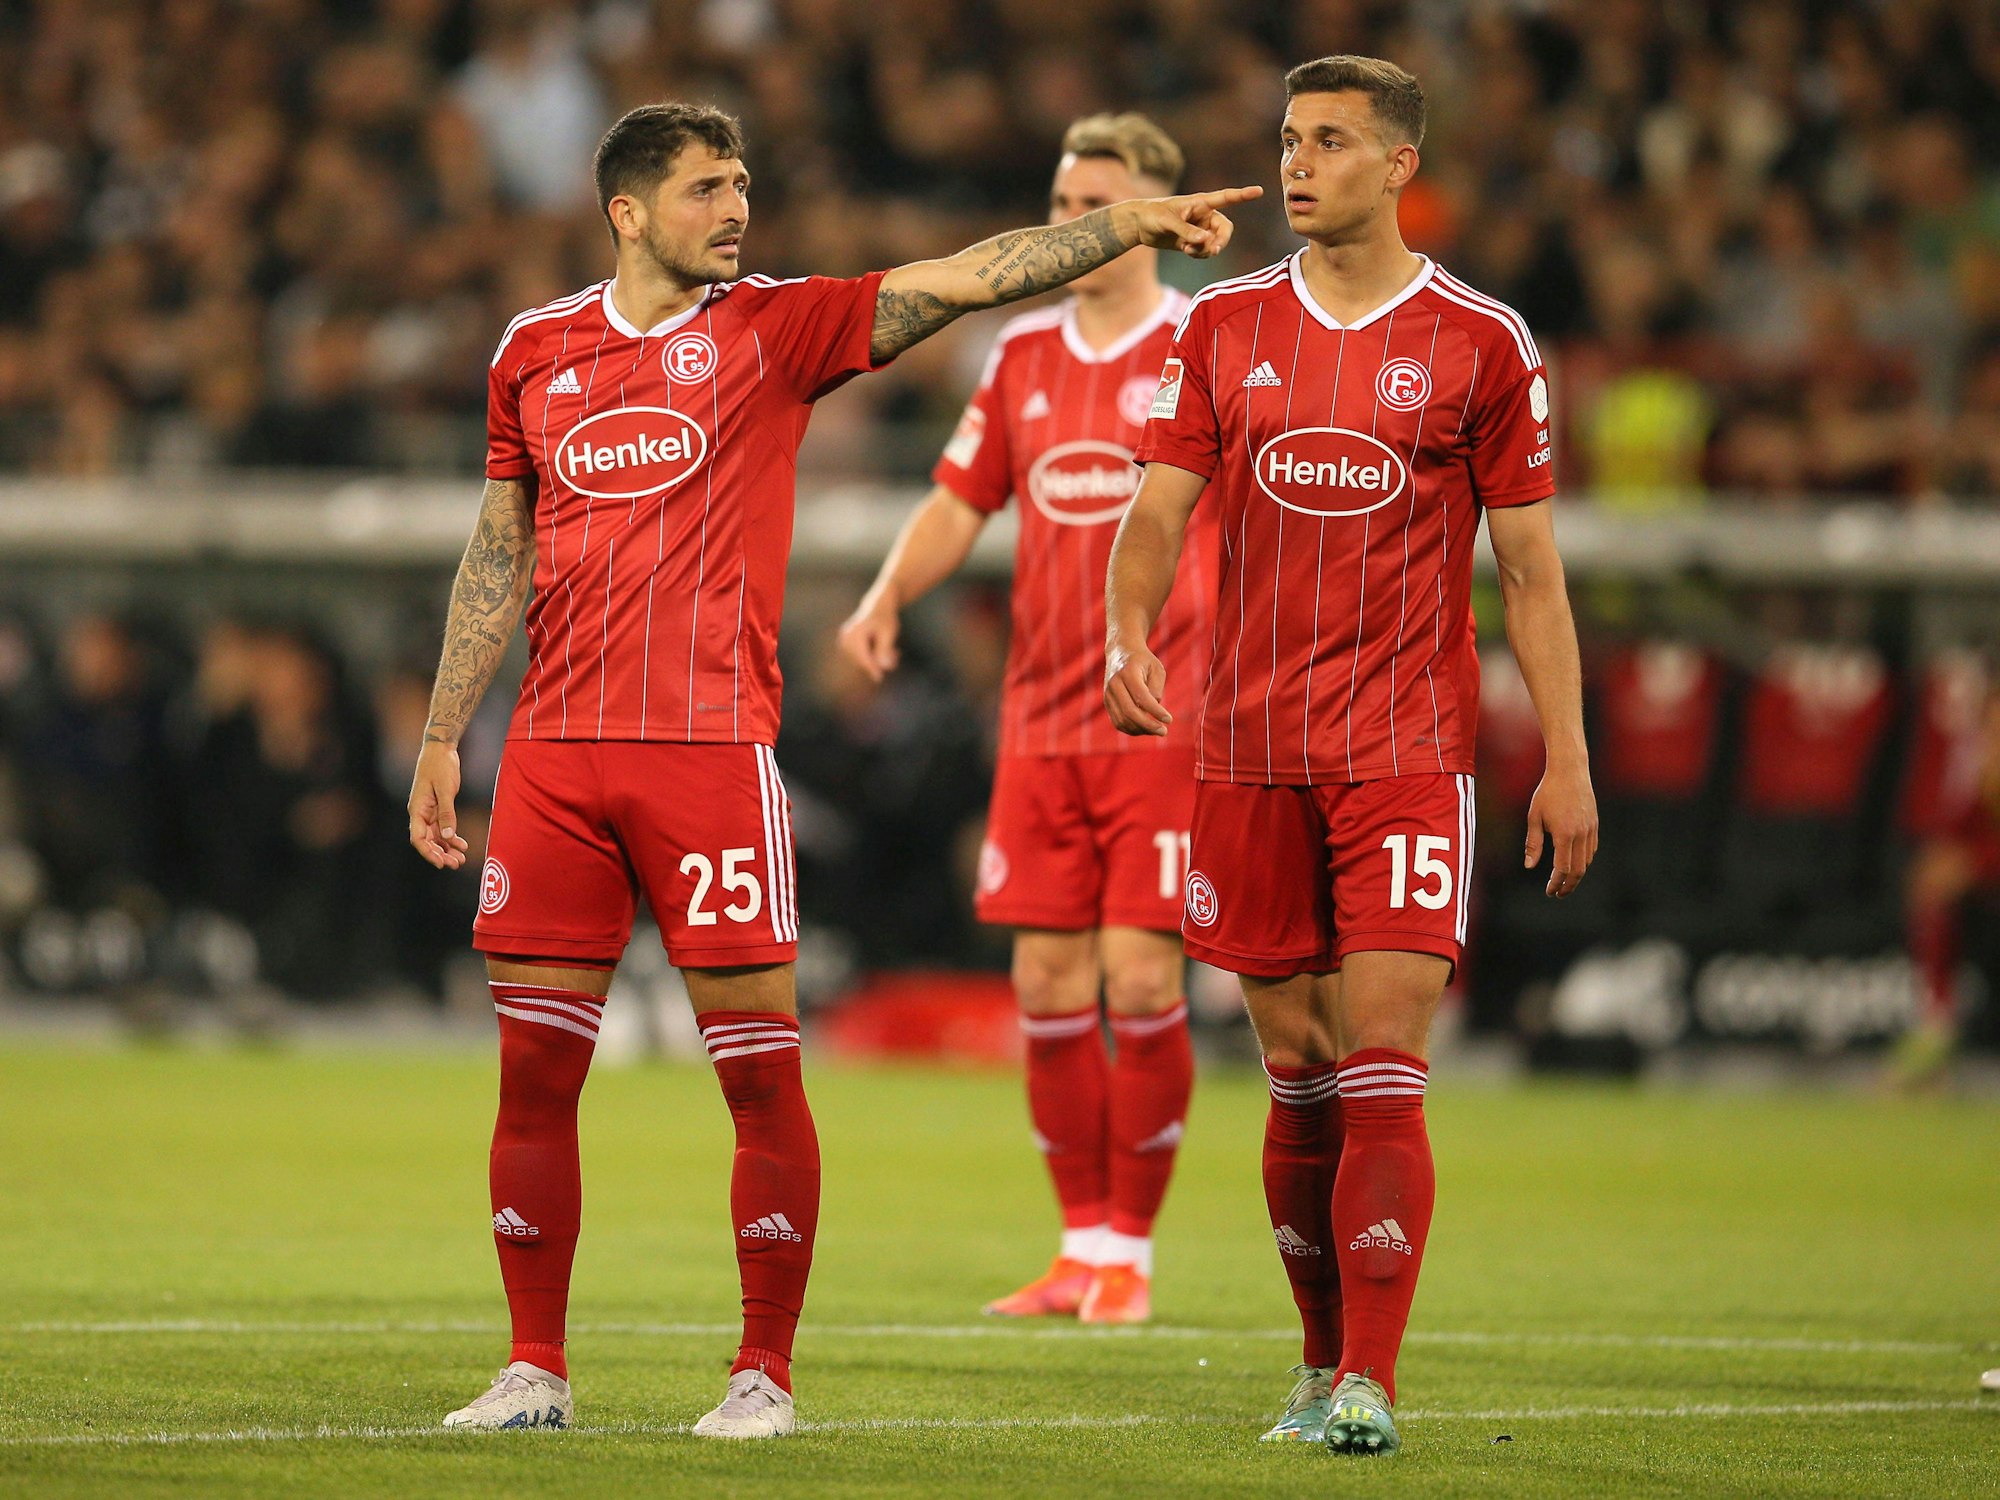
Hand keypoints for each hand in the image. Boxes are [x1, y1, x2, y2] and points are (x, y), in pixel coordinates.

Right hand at [409, 738, 469, 869]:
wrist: (440, 749)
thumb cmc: (440, 766)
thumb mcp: (445, 789)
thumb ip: (447, 813)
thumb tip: (447, 836)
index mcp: (417, 809)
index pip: (418, 838)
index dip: (428, 852)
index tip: (441, 863)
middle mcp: (420, 813)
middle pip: (427, 841)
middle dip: (440, 854)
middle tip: (456, 864)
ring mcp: (429, 811)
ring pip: (436, 836)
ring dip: (447, 848)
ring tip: (461, 859)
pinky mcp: (438, 807)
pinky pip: (443, 827)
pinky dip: (451, 837)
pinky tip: (462, 844)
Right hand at [837, 595, 900, 682]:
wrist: (878, 606)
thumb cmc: (885, 619)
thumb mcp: (889, 633)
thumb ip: (885, 650)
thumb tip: (884, 667)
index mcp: (856, 632)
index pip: (863, 656)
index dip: (872, 668)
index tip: (878, 678)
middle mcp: (846, 635)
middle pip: (862, 658)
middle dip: (878, 661)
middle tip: (896, 655)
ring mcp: (844, 639)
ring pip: (861, 658)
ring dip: (876, 658)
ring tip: (893, 650)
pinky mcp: (845, 643)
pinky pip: (860, 655)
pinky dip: (872, 655)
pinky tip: (883, 648)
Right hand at [1104, 636, 1170, 736]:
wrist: (1121, 652)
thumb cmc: (1144, 661)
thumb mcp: (1157, 668)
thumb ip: (1157, 688)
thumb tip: (1154, 710)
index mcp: (1128, 672)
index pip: (1141, 697)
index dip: (1155, 711)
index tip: (1169, 720)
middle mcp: (1114, 684)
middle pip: (1129, 712)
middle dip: (1148, 725)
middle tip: (1164, 731)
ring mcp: (1108, 695)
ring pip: (1122, 720)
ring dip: (1141, 730)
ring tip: (1156, 730)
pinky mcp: (1107, 703)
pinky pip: (1118, 722)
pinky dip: (1132, 729)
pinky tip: (1145, 729)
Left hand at [1123, 186, 1262, 259]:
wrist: (1140, 225)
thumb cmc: (1153, 215)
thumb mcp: (1168, 222)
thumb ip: (1187, 232)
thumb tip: (1205, 241)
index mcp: (1201, 203)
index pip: (1226, 198)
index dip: (1243, 195)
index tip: (1259, 191)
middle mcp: (1204, 215)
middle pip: (1225, 230)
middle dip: (1221, 241)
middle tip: (1212, 250)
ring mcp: (1200, 229)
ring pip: (1215, 243)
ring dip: (1206, 250)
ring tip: (1188, 249)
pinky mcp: (1194, 241)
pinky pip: (1205, 251)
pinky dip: (1199, 254)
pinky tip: (1186, 251)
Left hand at [1525, 760, 1597, 897]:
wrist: (1570, 770)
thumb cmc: (1548, 792)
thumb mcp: (1534, 817)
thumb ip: (1533, 843)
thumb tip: (1530, 867)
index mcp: (1564, 834)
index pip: (1562, 868)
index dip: (1556, 883)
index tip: (1549, 891)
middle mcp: (1581, 834)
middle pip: (1579, 870)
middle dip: (1568, 885)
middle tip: (1558, 893)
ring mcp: (1590, 829)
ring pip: (1587, 861)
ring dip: (1576, 874)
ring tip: (1564, 881)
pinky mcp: (1594, 824)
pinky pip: (1592, 849)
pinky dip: (1584, 860)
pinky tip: (1574, 862)